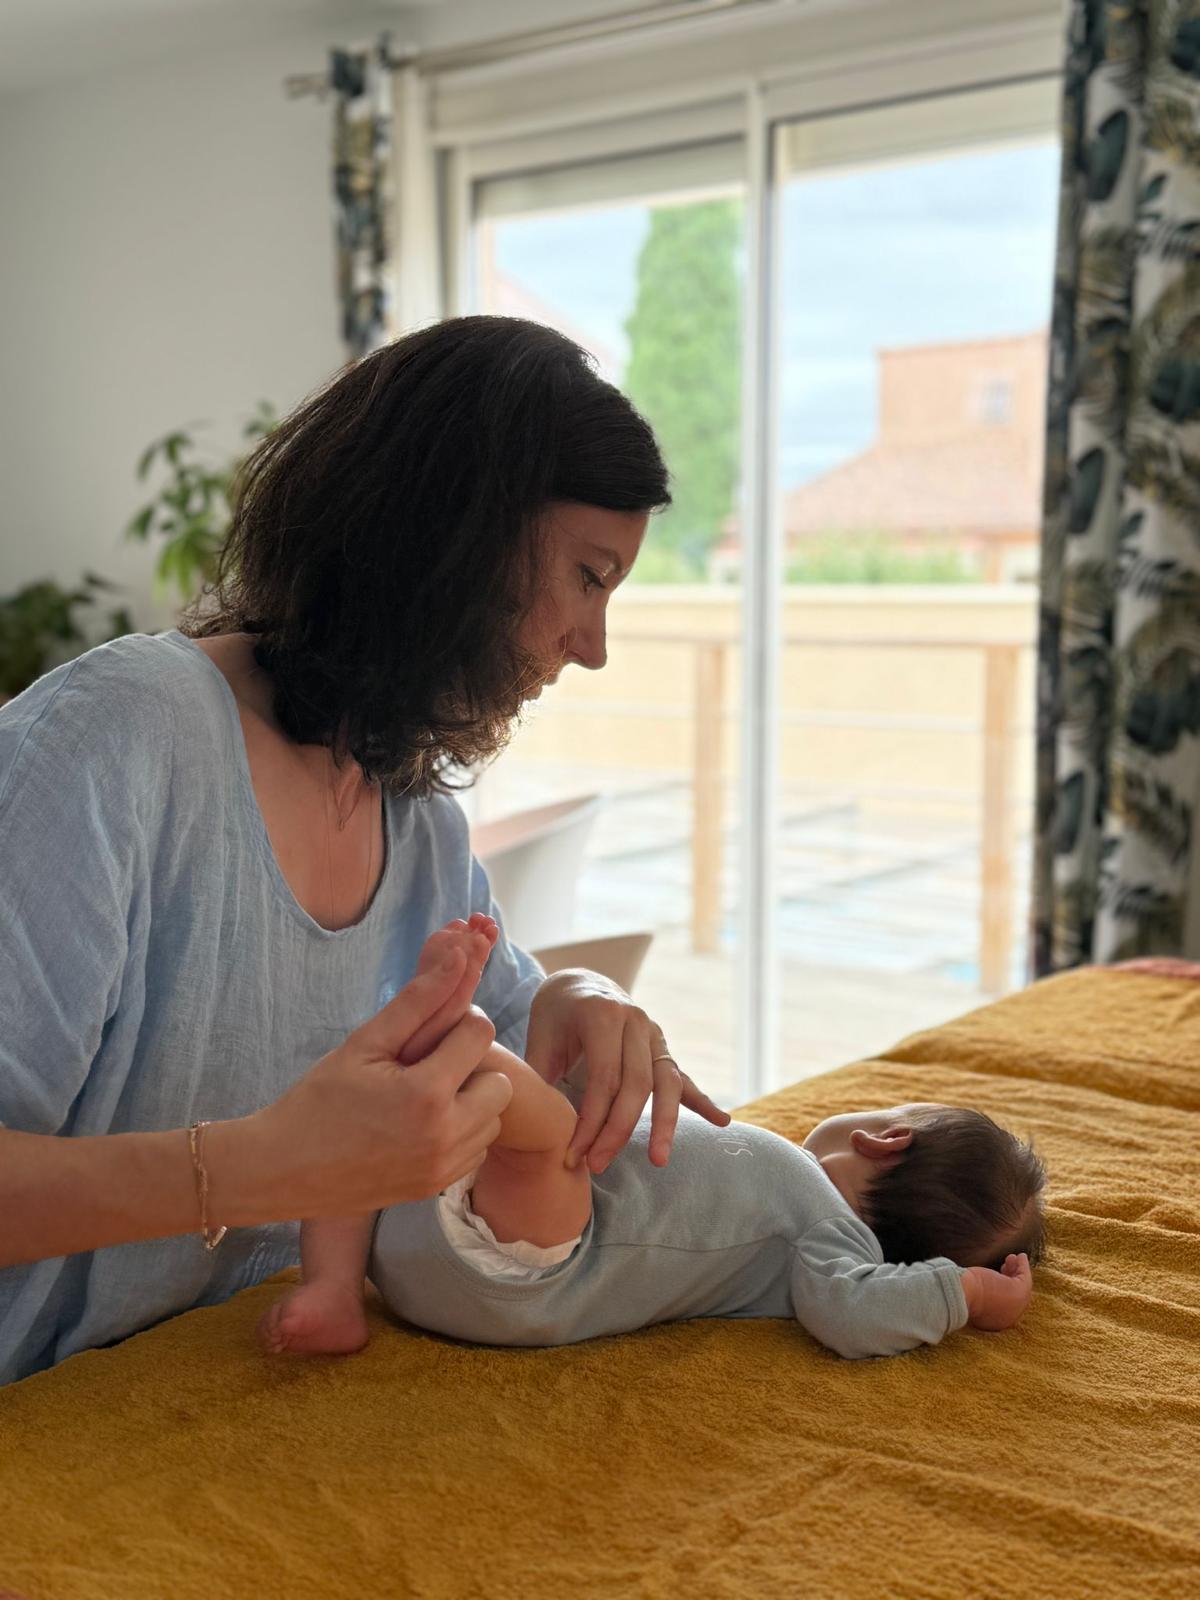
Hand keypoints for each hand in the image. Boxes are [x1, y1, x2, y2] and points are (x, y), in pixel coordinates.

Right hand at [213, 950, 512, 1224]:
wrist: (283, 1169)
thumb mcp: (365, 1042)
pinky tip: (421, 1124)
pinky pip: (476, 1149)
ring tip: (425, 1095)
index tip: (430, 1032)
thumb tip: (460, 956)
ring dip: (471, 1102)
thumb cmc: (319, 1099)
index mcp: (427, 1093)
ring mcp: (443, 1167)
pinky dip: (461, 1133)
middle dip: (472, 1067)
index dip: (460, 1023)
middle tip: (431, 1066)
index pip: (481, 1034)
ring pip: (493, 1118)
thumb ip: (418, 999)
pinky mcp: (437, 1187)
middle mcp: (445, 1135)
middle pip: (500, 1082)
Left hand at [524, 968, 729, 1172]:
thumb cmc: (555, 1015)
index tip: (573, 1153)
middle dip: (618, 1130)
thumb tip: (540, 1125)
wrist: (579, 984)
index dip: (589, 1120)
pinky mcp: (662, 1049)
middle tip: (598, 1166)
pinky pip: (683, 1077)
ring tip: (659, 1159)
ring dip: (664, 1124)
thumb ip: (541, 1077)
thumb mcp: (539, 1038)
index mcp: (603, 1014)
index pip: (603, 1078)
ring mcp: (654, 1035)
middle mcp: (636, 1021)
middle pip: (637, 1084)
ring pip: (667, 1082)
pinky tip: (722, 1121)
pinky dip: (702, 1101)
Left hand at [962, 1253, 1032, 1331]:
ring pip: (1020, 1287)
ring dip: (1018, 1271)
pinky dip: (1024, 1267)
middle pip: (1013, 1296)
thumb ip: (978, 1295)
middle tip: (1006, 1266)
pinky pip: (1025, 1278)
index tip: (1000, 1275)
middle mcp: (1007, 1318)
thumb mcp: (971, 1295)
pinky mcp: (1020, 1294)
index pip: (1003, 1304)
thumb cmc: (960, 1293)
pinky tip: (1021, 1256)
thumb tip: (974, 1283)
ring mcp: (1015, 1307)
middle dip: (1011, 1279)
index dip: (1003, 1288)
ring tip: (1012, 1257)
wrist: (962, 1294)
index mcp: (993, 1321)